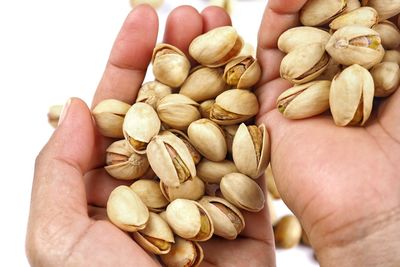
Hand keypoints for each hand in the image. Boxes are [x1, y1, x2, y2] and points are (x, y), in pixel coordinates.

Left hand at [26, 5, 274, 266]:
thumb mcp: (58, 239)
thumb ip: (57, 172)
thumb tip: (79, 107)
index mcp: (116, 183)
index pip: (122, 109)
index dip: (128, 61)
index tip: (141, 17)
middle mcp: (162, 181)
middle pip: (172, 107)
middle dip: (181, 55)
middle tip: (193, 9)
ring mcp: (207, 193)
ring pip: (214, 123)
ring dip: (221, 75)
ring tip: (229, 28)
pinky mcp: (247, 213)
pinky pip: (254, 162)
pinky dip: (257, 120)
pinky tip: (260, 80)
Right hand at [256, 1, 399, 265]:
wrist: (376, 209)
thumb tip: (386, 1)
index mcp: (377, 71)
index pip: (364, 17)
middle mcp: (337, 78)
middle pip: (326, 21)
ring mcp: (303, 90)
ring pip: (294, 32)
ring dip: (296, 3)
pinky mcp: (273, 103)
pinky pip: (267, 56)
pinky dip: (275, 22)